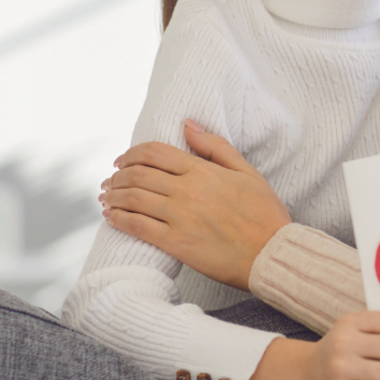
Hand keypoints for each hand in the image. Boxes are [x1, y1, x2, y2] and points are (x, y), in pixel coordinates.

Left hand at [101, 119, 291, 290]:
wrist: (272, 255)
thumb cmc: (264, 215)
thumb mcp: (248, 172)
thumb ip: (216, 147)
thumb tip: (188, 124)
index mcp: (203, 171)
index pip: (154, 153)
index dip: (132, 154)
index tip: (123, 161)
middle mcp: (187, 191)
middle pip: (137, 174)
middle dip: (117, 175)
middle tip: (111, 180)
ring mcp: (180, 217)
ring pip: (132, 199)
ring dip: (113, 196)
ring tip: (107, 198)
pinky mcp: (176, 243)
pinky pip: (137, 227)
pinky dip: (119, 219)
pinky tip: (112, 218)